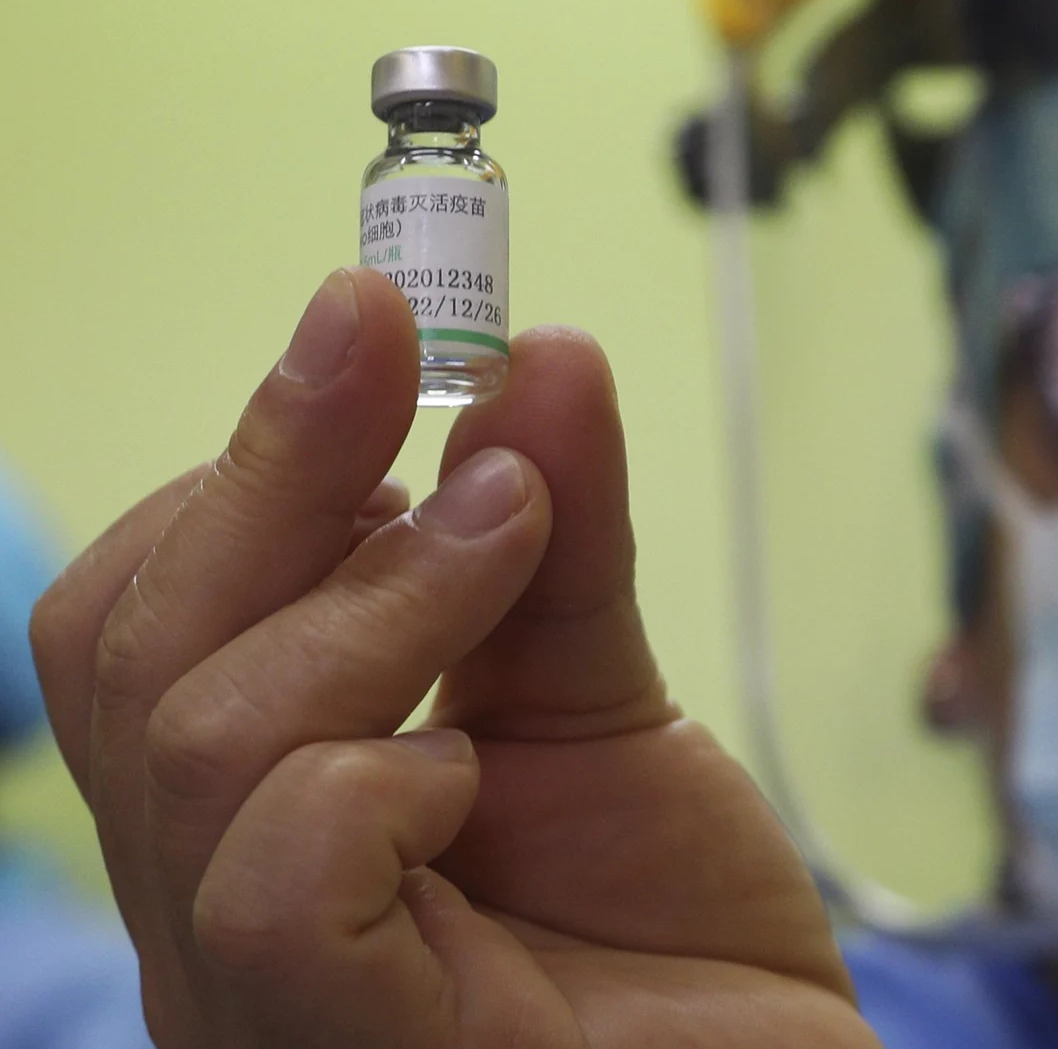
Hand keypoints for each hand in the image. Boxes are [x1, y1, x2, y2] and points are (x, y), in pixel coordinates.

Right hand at [30, 269, 879, 1046]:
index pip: (139, 614)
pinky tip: (473, 770)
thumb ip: (554, 543)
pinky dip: (375, 775)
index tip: (380, 323)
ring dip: (373, 596)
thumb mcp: (598, 700)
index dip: (244, 455)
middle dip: (289, 468)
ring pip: (202, 740)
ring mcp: (255, 994)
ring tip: (508, 543)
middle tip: (423, 359)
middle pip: (138, 650)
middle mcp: (208, 903)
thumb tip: (535, 352)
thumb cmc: (671, 928)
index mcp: (242, 810)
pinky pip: (272, 884)